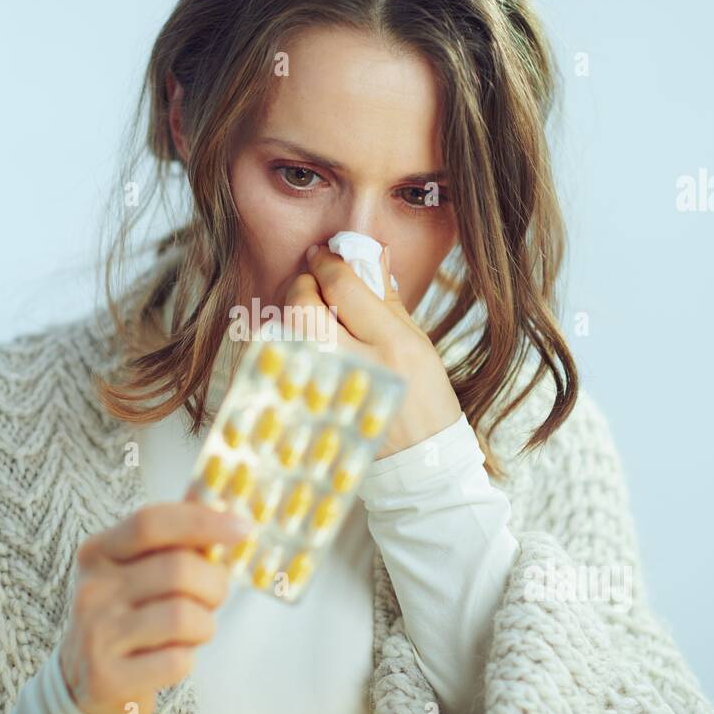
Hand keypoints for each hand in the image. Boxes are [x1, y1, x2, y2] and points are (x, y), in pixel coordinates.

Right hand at [57, 490, 247, 713]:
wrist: (84, 684)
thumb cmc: (128, 615)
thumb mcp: (138, 569)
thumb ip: (176, 535)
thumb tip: (225, 496)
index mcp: (99, 551)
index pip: (151, 522)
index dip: (203, 520)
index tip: (244, 527)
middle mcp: (91, 588)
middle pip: (179, 569)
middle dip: (215, 584)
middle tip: (216, 595)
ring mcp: (95, 634)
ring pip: (184, 616)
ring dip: (204, 625)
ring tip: (191, 630)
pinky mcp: (107, 677)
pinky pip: (177, 661)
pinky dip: (187, 659)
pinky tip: (169, 657)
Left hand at [278, 243, 461, 458]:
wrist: (420, 459)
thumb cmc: (425, 397)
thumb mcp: (418, 342)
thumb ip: (387, 299)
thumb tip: (370, 256)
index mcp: (393, 343)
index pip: (344, 288)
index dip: (326, 263)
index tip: (321, 254)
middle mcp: (359, 364)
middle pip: (304, 309)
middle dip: (301, 285)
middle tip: (311, 282)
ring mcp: (331, 388)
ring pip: (290, 335)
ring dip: (294, 316)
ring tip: (311, 314)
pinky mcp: (313, 405)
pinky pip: (288, 363)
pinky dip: (291, 345)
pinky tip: (306, 344)